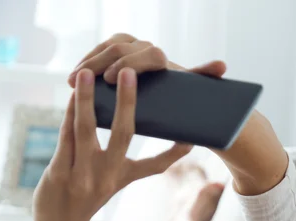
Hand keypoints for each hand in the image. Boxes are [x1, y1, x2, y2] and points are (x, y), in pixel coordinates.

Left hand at [33, 67, 192, 220]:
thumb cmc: (87, 198)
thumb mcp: (111, 182)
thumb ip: (121, 161)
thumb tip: (130, 133)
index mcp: (123, 176)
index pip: (155, 165)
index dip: (175, 152)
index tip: (192, 137)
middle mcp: (107, 177)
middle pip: (122, 135)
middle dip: (127, 102)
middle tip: (130, 72)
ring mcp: (82, 176)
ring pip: (86, 130)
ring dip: (88, 99)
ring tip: (89, 74)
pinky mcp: (59, 174)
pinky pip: (65, 137)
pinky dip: (68, 114)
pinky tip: (71, 95)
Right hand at [67, 32, 226, 87]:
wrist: (171, 92)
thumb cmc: (179, 99)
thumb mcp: (189, 94)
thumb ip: (202, 79)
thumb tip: (222, 66)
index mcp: (161, 58)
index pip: (146, 55)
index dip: (129, 66)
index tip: (113, 80)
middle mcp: (144, 47)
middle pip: (121, 48)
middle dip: (100, 64)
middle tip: (83, 82)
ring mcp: (129, 47)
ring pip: (106, 47)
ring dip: (88, 62)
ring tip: (73, 81)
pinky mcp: (116, 52)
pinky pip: (98, 52)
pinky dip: (86, 63)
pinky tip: (74, 77)